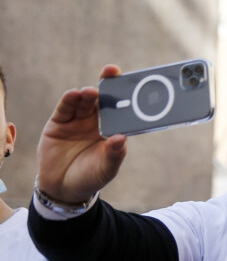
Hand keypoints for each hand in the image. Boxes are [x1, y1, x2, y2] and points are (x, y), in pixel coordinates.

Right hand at [36, 65, 126, 203]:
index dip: (126, 95)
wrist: (63, 188)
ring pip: (84, 102)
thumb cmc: (91, 177)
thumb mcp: (106, 169)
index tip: (132, 83)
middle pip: (103, 100)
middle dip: (107, 85)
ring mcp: (77, 121)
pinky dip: (69, 100)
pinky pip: (65, 109)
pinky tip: (73, 94)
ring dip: (87, 94)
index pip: (121, 109)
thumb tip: (122, 138)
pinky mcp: (59, 123)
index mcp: (112, 130)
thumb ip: (114, 154)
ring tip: (91, 92)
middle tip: (112, 73)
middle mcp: (96, 122)